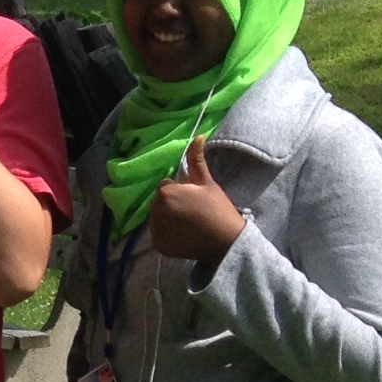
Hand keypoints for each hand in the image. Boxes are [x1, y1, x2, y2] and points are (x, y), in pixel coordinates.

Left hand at [147, 131, 244, 266]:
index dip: (179, 191)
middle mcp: (156, 211)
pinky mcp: (158, 245)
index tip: (194, 198)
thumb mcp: (207, 183)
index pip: (165, 186)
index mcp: (165, 193)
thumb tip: (198, 136)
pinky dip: (167, 235)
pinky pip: (158, 235)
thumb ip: (196, 160)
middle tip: (192, 211)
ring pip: (157, 218)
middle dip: (172, 204)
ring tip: (188, 223)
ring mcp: (156, 230)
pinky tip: (183, 235)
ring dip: (168, 218)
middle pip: (159, 202)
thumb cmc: (218, 208)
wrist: (226, 241)